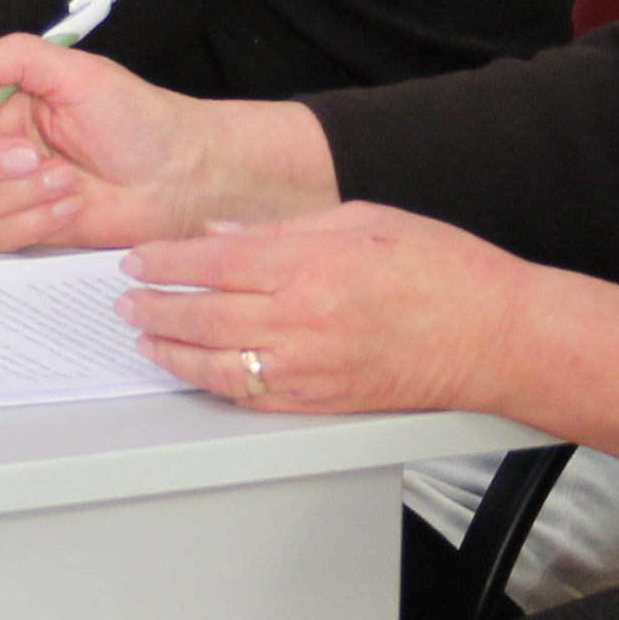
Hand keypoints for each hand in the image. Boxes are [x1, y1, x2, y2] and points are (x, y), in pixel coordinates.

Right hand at [0, 34, 332, 250]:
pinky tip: (70, 207)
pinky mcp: (29, 222)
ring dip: (19, 195)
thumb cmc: (142, 119)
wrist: (183, 176)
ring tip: (69, 182)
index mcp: (7, 96)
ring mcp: (12, 184)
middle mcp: (1, 139)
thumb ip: (19, 58)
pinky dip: (32, 223)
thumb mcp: (82, 74)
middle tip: (35, 158)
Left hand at [118, 203, 618, 456]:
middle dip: (154, 307)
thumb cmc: (441, 269)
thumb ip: (285, 227)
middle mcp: (303, 320)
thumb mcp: (362, 219)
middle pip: (203, 316)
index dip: (167, 261)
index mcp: (312, 265)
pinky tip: (194, 371)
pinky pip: (251, 394)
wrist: (493, 335)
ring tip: (144, 338)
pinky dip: (213, 382)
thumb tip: (223, 234)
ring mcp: (310, 367)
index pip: (214, 262)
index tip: (138, 258)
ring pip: (217, 363)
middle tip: (124, 299)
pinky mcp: (321, 400)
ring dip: (171, 351)